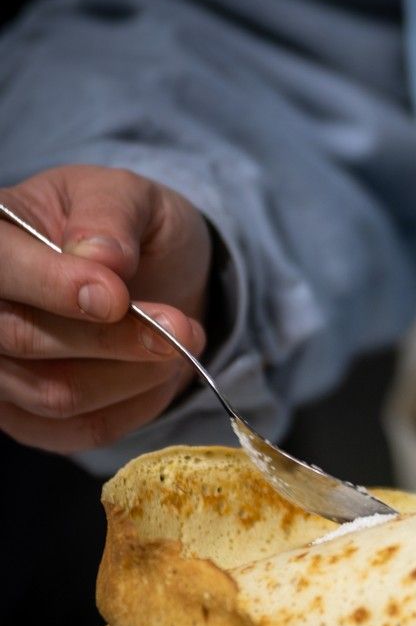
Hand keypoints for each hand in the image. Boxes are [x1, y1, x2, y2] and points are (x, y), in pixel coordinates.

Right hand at [0, 165, 210, 453]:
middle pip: (22, 340)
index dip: (51, 286)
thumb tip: (101, 258)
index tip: (116, 296)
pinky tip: (161, 372)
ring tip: (182, 341)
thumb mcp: (128, 195)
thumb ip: (111, 215)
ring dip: (135, 374)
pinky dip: (137, 404)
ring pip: (55, 394)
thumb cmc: (124, 225)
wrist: (148, 271)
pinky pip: (82, 430)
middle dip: (113, 338)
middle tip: (182, 328)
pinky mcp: (28, 418)